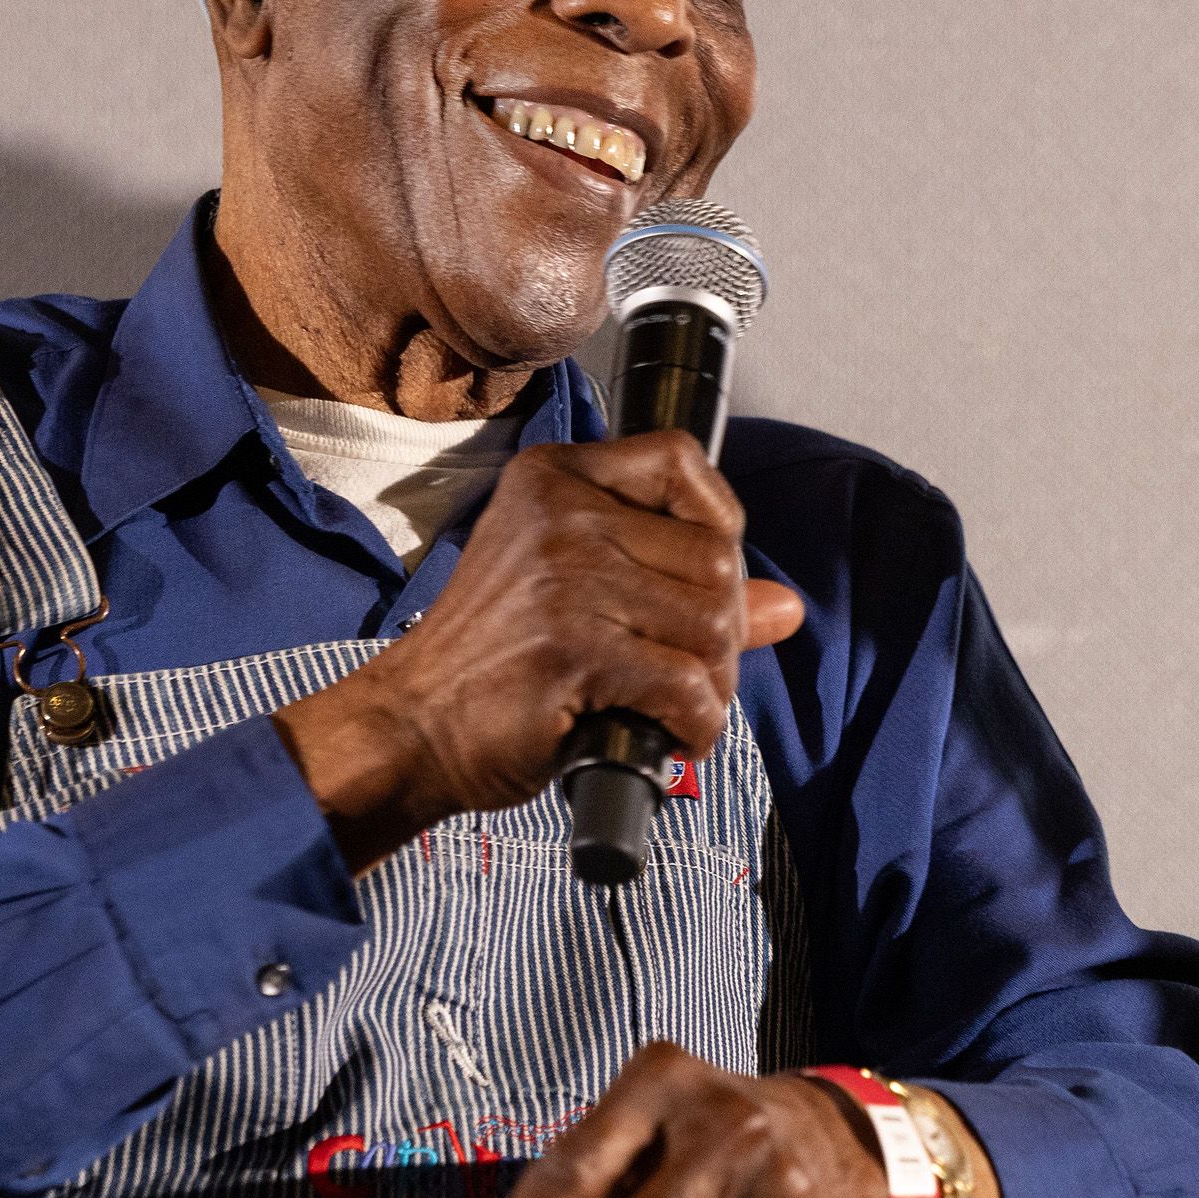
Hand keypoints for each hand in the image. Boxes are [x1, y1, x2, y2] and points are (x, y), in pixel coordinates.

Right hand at [275, 432, 804, 864]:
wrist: (411, 726)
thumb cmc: (490, 662)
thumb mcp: (576, 594)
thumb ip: (680, 585)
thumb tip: (786, 607)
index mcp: (554, 479)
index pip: (679, 459)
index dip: (720, 518)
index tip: (711, 577)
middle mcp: (560, 515)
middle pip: (714, 556)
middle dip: (722, 630)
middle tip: (688, 673)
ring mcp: (566, 579)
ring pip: (713, 623)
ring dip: (713, 684)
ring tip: (678, 709)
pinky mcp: (573, 650)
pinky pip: (686, 685)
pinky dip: (696, 726)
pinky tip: (670, 738)